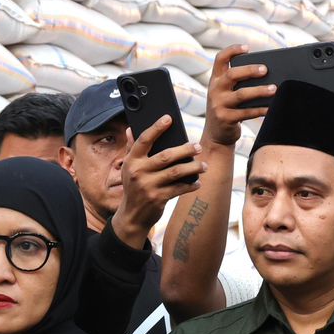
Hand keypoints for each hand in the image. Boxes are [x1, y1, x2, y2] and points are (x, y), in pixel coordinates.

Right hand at [110, 116, 204, 246]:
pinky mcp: (158, 198)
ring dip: (193, 168)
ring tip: (204, 166)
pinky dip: (190, 185)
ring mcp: (148, 186)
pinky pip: (179, 188)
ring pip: (176, 172)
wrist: (132, 216)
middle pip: (166, 156)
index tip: (169, 118)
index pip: (144, 139)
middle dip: (185, 150)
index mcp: (131, 161)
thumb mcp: (129, 168)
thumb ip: (132, 149)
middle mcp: (138, 172)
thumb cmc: (134, 187)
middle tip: (198, 147)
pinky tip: (197, 182)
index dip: (156, 128)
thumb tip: (130, 129)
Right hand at [201, 45, 273, 147]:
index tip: (247, 48)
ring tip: (274, 88)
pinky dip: (260, 110)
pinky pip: (246, 113)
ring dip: (259, 91)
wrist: (216, 135)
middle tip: (265, 69)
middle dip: (249, 70)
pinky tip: (271, 108)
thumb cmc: (228, 108)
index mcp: (216, 79)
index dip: (232, 51)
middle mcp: (215, 90)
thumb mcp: (227, 93)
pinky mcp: (225, 118)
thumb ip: (240, 83)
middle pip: (232, 75)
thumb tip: (268, 75)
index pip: (220, 59)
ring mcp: (219, 105)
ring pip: (241, 95)